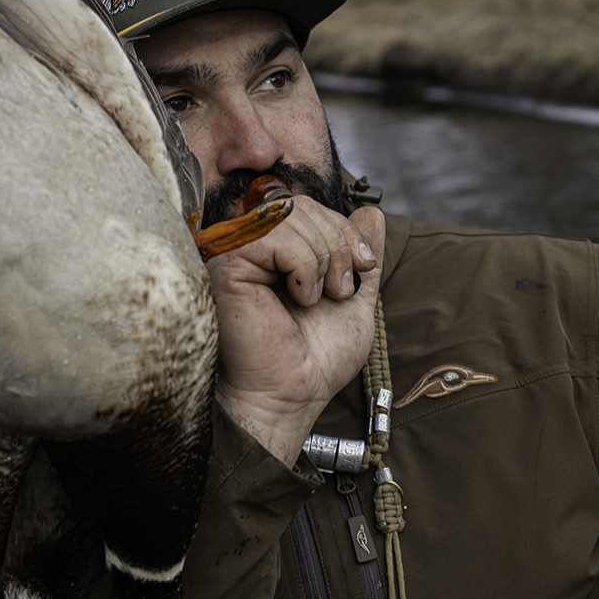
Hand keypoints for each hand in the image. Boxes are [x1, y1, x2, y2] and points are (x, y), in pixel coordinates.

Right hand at [206, 198, 384, 465]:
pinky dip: (304, 267)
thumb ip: (361, 252)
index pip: (309, 206)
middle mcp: (248, 246)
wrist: (294, 393)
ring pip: (291, 216)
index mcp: (273, 249)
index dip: (345, 228)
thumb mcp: (354, 295)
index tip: (364, 265)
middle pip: (301, 204)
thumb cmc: (316, 358)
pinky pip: (276, 237)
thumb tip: (372, 211)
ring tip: (319, 298)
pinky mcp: (226, 265)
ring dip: (324, 257)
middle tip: (341, 289)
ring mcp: (234, 252)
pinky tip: (299, 299)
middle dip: (338, 242)